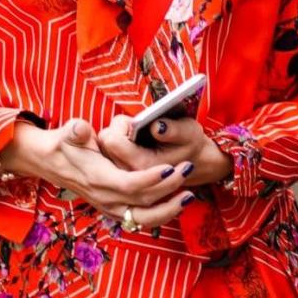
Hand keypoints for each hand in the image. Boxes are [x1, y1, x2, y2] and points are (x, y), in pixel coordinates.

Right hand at [0, 118, 191, 229]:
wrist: (48, 161)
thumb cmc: (63, 143)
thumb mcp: (68, 132)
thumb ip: (76, 131)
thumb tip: (81, 130)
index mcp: (97, 179)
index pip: (129, 184)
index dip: (151, 179)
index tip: (171, 168)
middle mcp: (104, 198)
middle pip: (142, 202)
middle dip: (169, 189)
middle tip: (188, 170)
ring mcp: (108, 207)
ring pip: (143, 218)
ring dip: (169, 209)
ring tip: (190, 195)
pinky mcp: (112, 209)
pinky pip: (139, 219)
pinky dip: (159, 215)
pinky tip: (176, 204)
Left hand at [97, 112, 231, 188]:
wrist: (194, 162)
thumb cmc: (190, 144)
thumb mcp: (190, 133)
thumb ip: (174, 130)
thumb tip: (156, 126)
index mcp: (143, 165)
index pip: (112, 141)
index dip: (121, 126)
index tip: (136, 123)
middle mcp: (129, 173)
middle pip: (105, 141)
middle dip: (118, 128)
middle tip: (136, 126)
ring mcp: (122, 174)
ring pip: (103, 146)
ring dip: (116, 134)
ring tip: (136, 133)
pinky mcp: (119, 171)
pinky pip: (106, 150)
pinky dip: (116, 141)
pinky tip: (131, 139)